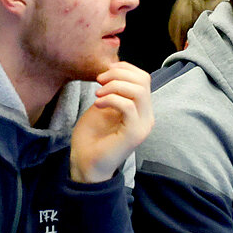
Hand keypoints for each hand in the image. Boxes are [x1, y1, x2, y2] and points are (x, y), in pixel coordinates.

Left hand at [70, 61, 152, 182]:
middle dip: (119, 74)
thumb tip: (114, 69)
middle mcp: (146, 116)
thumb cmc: (91, 136)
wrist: (85, 162)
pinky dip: (111, 99)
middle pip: (144, 80)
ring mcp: (142, 125)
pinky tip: (97, 104)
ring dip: (115, 86)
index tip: (103, 75)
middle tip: (99, 81)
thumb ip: (112, 90)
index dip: (124, 69)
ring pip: (139, 91)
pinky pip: (129, 106)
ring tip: (98, 94)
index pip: (143, 78)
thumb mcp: (102, 105)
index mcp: (141, 109)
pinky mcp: (134, 134)